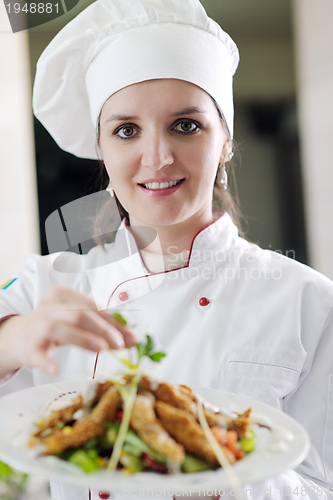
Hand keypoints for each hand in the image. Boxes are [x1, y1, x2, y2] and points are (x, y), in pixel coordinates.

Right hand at [0, 285, 136, 376]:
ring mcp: (37, 326)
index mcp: (63, 295)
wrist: (19, 337)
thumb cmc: (56, 326)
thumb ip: (103, 328)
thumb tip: (133, 338)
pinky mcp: (28, 347)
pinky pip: (37, 354)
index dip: (114, 321)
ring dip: (83, 338)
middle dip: (103, 329)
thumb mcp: (79, 322)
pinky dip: (46, 361)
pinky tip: (56, 369)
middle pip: (79, 314)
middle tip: (120, 343)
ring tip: (102, 349)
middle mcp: (50, 307)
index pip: (93, 307)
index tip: (131, 336)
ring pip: (61, 329)